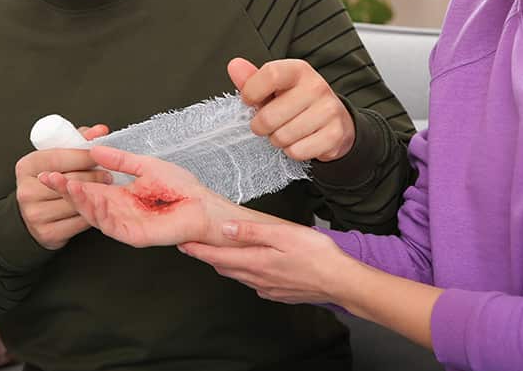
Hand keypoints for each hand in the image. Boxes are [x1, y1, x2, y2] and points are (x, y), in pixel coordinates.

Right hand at [15, 124, 109, 249]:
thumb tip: (100, 131)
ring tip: (106, 189)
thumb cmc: (49, 179)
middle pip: (71, 180)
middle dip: (95, 175)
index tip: (100, 154)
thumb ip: (79, 141)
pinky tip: (98, 206)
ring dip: (96, 195)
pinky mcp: (47, 233)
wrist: (33, 213)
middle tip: (108, 174)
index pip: (61, 157)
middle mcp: (26, 190)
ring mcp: (35, 213)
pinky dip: (92, 213)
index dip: (85, 155)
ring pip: (76, 201)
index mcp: (27, 166)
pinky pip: (78, 221)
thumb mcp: (58, 155)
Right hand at [40, 145, 237, 247]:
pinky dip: (100, 213)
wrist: (204, 205)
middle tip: (49, 178)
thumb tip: (96, 149)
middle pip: (86, 202)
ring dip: (80, 200)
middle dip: (67, 190)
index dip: (71, 180)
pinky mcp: (135, 235)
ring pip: (95, 214)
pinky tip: (91, 201)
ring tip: (68, 186)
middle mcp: (118, 210)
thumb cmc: (181, 188)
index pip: (90, 187)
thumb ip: (121, 160)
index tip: (51, 171)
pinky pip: (112, 226)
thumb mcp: (146, 166)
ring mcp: (125, 224)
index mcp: (120, 195)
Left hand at [181, 219, 353, 304]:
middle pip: (225, 267)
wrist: (339, 282)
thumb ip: (253, 232)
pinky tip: (250, 267)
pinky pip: (254, 283)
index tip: (183, 244)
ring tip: (217, 254)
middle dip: (208, 256)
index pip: (218, 255)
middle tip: (194, 247)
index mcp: (257, 261)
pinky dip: (245, 273)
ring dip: (225, 265)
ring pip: (239, 276)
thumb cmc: (317, 255)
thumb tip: (226, 229)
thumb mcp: (284, 234)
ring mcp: (268, 288)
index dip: (199, 250)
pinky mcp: (279, 293)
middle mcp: (258, 278)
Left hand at [228, 58, 355, 161]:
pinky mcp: (335, 134)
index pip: (271, 75)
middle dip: (261, 126)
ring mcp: (328, 110)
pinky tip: (300, 141)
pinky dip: (293, 151)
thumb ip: (252, 79)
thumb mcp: (275, 87)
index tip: (249, 101)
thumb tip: (234, 66)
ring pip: (282, 137)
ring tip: (286, 132)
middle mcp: (317, 86)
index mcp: (299, 70)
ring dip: (278, 140)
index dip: (252, 92)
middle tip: (269, 124)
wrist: (335, 119)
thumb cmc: (297, 102)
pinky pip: (297, 151)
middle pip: (270, 116)